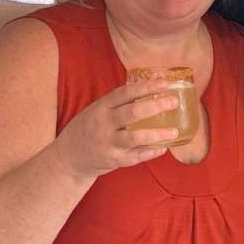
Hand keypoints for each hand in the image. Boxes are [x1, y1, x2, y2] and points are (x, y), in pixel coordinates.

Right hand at [52, 79, 179, 180]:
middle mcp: (104, 124)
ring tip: (175, 131)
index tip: (164, 83)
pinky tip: (164, 147)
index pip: (125, 93)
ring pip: (136, 138)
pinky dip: (152, 152)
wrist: (68, 158)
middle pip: (133, 112)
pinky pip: (137, 156)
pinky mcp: (114, 160)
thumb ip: (119, 103)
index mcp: (101, 107)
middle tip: (174, 102)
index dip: (146, 87)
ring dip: (158, 134)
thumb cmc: (90, 128)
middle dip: (156, 106)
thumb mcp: (97, 110)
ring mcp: (108, 143)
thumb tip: (151, 89)